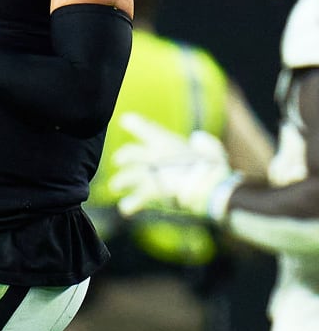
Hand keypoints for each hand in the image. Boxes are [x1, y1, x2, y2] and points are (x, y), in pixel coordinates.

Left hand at [109, 113, 242, 221]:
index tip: (125, 120)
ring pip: (126, 177)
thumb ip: (204, 142)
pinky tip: (126, 209)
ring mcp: (149, 174)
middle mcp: (152, 156)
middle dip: (122, 157)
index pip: (141, 126)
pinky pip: (134, 200)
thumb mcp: (212, 150)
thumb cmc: (215, 169)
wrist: (210, 190)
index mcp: (165, 142)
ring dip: (120, 182)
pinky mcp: (150, 193)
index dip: (132, 123)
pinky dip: (129, 205)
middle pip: (128, 153)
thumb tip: (197, 138)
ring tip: (115, 186)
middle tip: (118, 161)